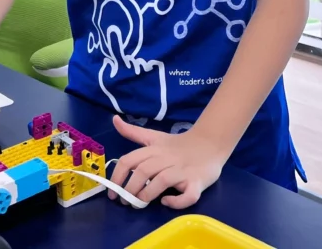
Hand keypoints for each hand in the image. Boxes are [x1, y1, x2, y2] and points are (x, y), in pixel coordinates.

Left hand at [109, 116, 227, 208]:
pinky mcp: (198, 182)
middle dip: (130, 189)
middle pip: (143, 171)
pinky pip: (189, 195)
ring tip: (142, 202)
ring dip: (148, 194)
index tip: (112, 193)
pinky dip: (177, 202)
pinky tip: (167, 202)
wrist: (209, 143)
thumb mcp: (153, 137)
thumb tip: (114, 119)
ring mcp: (183, 171)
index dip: (116, 177)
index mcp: (154, 149)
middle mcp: (167, 159)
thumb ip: (133, 132)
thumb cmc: (177, 144)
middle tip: (126, 202)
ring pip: (163, 181)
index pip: (129, 160)